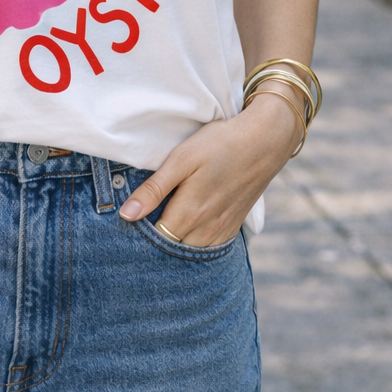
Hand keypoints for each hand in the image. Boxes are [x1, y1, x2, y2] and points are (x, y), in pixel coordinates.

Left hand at [118, 95, 301, 245]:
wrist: (264, 142)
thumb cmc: (219, 144)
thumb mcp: (181, 160)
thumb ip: (154, 190)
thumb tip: (127, 215)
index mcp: (189, 214)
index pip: (154, 239)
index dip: (140, 231)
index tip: (132, 217)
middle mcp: (206, 230)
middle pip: (171, 248)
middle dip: (156, 238)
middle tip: (146, 216)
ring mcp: (222, 231)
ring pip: (190, 250)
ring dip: (176, 240)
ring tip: (165, 218)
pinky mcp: (233, 228)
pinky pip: (207, 246)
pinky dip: (194, 240)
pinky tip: (187, 223)